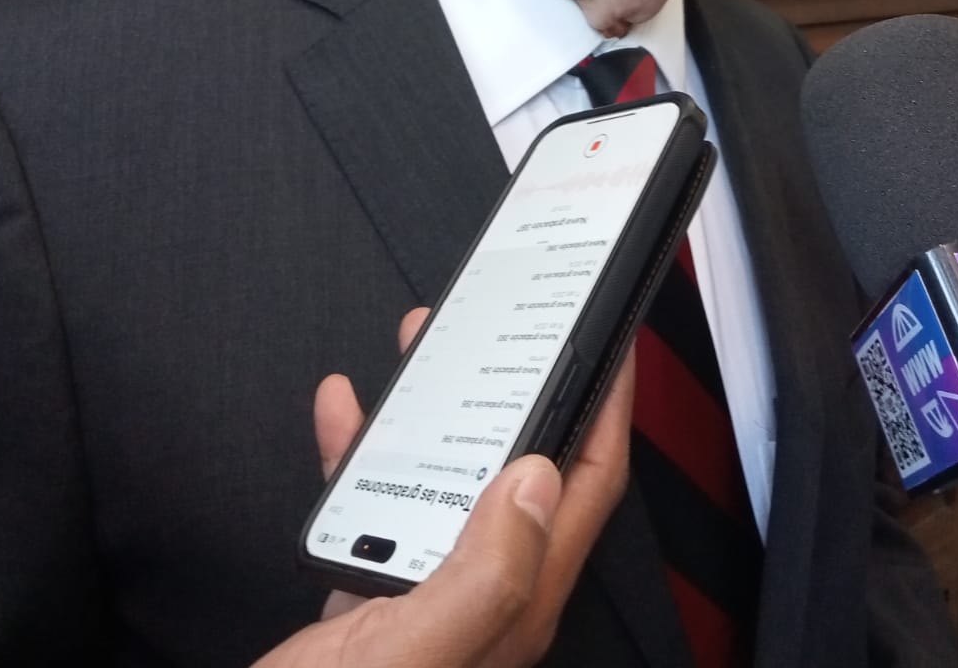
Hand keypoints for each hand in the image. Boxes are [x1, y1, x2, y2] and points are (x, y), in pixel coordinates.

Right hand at [253, 309, 633, 667]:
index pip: (583, 489)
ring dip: (441, 408)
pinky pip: (380, 504)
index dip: (607, 410)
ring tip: (426, 347)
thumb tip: (534, 477)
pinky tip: (343, 413)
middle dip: (521, 387)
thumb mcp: (412, 656)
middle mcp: (483, 597)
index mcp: (512, 605)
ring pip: (451, 477)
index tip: (614, 343)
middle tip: (513, 323)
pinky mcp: (376, 605)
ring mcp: (430, 600)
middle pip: (522, 469)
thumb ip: (481, 576)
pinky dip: (364, 453)